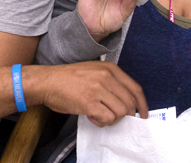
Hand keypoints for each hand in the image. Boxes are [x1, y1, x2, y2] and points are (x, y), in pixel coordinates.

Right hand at [27, 62, 147, 126]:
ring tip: (99, 115)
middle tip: (115, 118)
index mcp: (110, 68)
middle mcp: (106, 77)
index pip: (135, 89)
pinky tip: (92, 116)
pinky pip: (107, 118)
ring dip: (112, 119)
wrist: (48, 81)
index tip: (142, 115)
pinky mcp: (89, 103)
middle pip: (130, 103)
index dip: (142, 105)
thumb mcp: (94, 70)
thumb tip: (125, 100)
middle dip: (126, 115)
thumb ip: (110, 81)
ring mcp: (98, 89)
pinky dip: (102, 122)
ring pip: (120, 112)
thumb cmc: (68, 78)